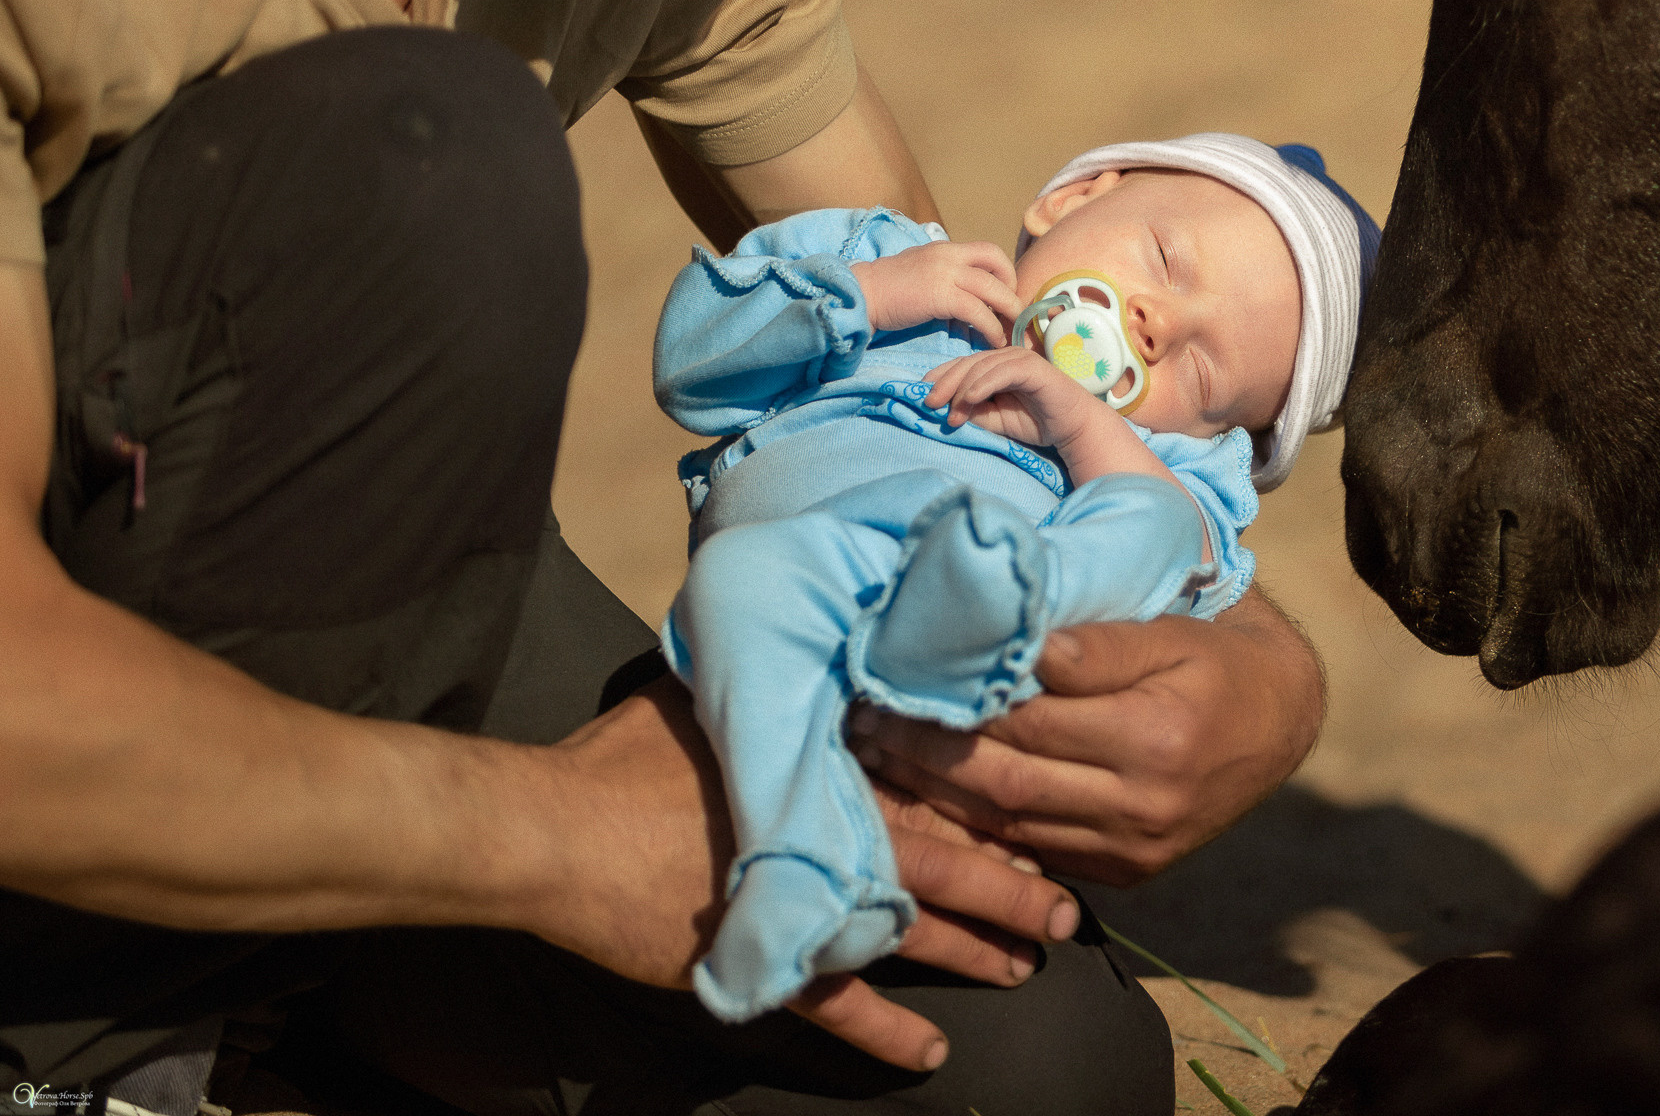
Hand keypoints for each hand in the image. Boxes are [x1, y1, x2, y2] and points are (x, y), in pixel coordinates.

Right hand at [536, 678, 1079, 1070]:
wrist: (554, 831)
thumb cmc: (625, 758)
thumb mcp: (708, 694)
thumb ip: (769, 684)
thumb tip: (795, 642)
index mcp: (827, 763)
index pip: (932, 783)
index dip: (990, 801)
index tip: (1042, 810)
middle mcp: (833, 830)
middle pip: (948, 858)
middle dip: (1013, 883)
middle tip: (1069, 907)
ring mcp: (806, 900)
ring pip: (915, 932)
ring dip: (976, 951)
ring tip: (1027, 966)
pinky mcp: (769, 956)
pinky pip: (843, 1005)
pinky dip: (887, 1032)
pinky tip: (929, 1052)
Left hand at [846, 593, 1325, 883]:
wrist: (1282, 720)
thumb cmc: (1212, 653)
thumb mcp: (1167, 628)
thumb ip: (1097, 642)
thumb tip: (1018, 642)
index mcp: (1157, 734)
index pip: (1030, 717)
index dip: (959, 697)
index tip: (897, 670)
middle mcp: (1145, 802)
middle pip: (1007, 780)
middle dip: (927, 752)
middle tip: (863, 717)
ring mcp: (1135, 848)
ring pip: (1010, 827)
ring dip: (935, 796)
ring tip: (876, 755)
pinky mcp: (1128, 873)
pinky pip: (1034, 857)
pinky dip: (975, 831)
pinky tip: (926, 799)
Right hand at [852, 241, 1019, 347]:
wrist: (861, 295)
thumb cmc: (887, 290)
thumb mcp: (921, 271)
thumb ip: (944, 274)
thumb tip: (966, 292)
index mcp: (945, 248)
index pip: (988, 251)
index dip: (1005, 272)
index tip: (1007, 293)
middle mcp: (949, 254)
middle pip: (997, 264)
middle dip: (1013, 290)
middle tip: (1016, 313)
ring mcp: (945, 273)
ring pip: (993, 288)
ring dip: (1009, 311)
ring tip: (1012, 331)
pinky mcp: (940, 296)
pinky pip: (978, 312)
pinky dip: (991, 328)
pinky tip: (993, 341)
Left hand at [922, 345, 1116, 452]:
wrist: (1072, 427)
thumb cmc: (1036, 422)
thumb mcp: (995, 420)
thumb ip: (974, 412)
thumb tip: (946, 410)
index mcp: (995, 366)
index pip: (961, 365)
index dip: (941, 378)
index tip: (923, 396)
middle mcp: (1005, 357)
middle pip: (966, 363)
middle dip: (945, 383)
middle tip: (929, 404)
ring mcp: (1019, 359)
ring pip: (981, 367)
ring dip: (962, 390)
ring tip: (951, 413)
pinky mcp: (1032, 367)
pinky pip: (1002, 372)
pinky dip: (983, 384)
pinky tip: (970, 398)